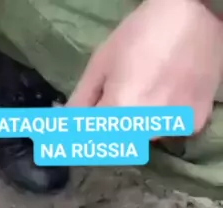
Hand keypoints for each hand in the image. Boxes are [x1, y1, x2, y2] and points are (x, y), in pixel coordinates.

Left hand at [67, 0, 222, 134]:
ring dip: (140, 125)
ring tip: (148, 90)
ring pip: (145, 138)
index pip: (89, 144)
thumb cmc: (141, 33)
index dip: (80, 139)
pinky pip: (171, 131)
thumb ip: (80, 103)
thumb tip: (61, 127)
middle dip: (112, 129)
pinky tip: (169, 93)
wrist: (195, 15)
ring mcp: (172, 128)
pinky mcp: (193, 123)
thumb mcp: (101, 65)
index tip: (75, 132)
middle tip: (121, 98)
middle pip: (118, 143)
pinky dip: (166, 119)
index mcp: (118, 113)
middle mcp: (146, 128)